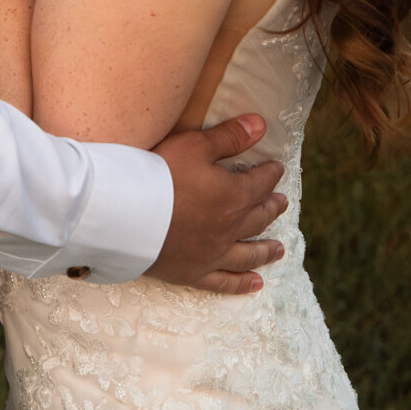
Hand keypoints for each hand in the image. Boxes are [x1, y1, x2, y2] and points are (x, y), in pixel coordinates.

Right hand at [145, 114, 287, 295]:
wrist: (128, 216)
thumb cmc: (160, 174)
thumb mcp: (195, 145)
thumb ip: (229, 136)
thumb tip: (261, 124)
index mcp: (234, 196)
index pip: (260, 183)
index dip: (270, 174)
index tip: (277, 169)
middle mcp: (231, 228)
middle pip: (258, 217)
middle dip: (271, 208)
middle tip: (282, 203)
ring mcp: (214, 254)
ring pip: (248, 253)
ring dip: (266, 250)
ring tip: (279, 249)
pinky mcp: (195, 272)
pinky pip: (225, 282)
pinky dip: (242, 283)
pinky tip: (255, 284)